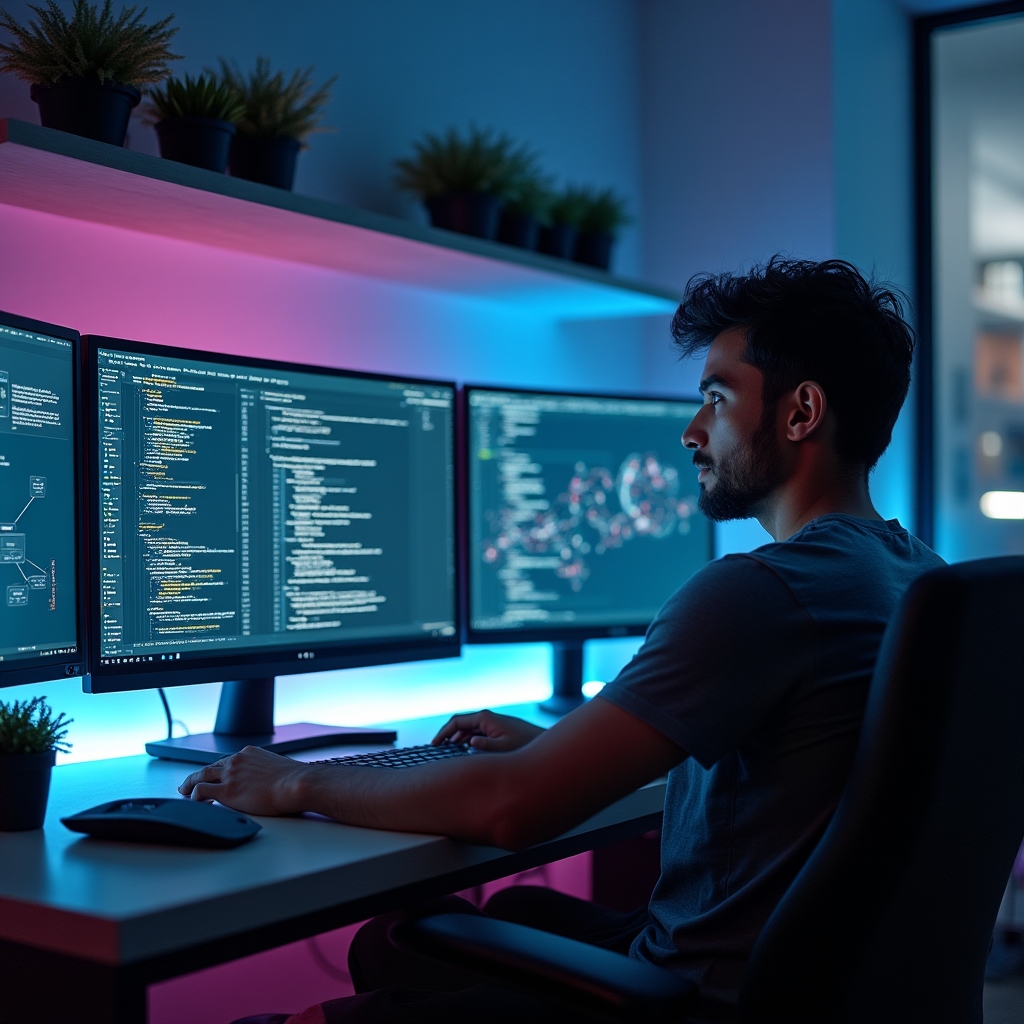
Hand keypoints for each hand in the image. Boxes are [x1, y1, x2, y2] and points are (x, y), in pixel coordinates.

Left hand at [178, 746, 309, 815]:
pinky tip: (193, 802)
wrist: (296, 784)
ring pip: (201, 776)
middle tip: (189, 782)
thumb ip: (266, 772)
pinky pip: (201, 792)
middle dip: (199, 775)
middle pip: (211, 767)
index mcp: (250, 753)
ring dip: (190, 784)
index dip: (217, 770)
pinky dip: (193, 796)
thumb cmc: (294, 779)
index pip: (227, 761)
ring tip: (184, 791)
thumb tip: (269, 782)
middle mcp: (237, 760)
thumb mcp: (278, 768)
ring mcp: (230, 774)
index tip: (213, 775)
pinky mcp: (226, 791)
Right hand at [432, 710, 544, 752]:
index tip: (434, 744)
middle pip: (460, 724)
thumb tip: (469, 742)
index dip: (443, 732)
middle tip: (437, 749)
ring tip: (447, 752)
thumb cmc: (526, 745)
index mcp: (485, 718)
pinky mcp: (497, 729)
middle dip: (448, 736)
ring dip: (457, 739)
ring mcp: (492, 723)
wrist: (542, 742)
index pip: (456, 721)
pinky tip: (464, 750)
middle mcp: (487, 718)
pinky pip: (476, 732)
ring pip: (468, 729)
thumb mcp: (504, 748)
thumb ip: (486, 746)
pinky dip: (467, 740)